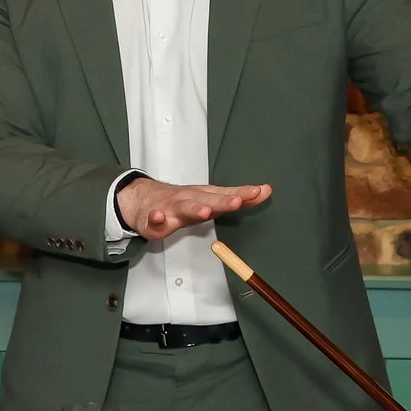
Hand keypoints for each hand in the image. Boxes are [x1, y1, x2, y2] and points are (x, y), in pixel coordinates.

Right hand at [117, 176, 272, 239]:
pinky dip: (157, 218)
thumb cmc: (182, 200)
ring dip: (194, 209)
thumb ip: (237, 197)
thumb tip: (265, 191)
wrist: (145, 198)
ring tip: (205, 211)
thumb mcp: (212, 198)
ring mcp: (172, 208)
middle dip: (223, 201)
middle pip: (209, 200)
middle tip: (237, 201)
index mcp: (205, 196)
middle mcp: (191, 199)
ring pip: (184, 208)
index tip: (260, 191)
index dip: (244, 194)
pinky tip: (160, 217)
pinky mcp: (155, 220)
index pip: (228, 194)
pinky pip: (155, 219)